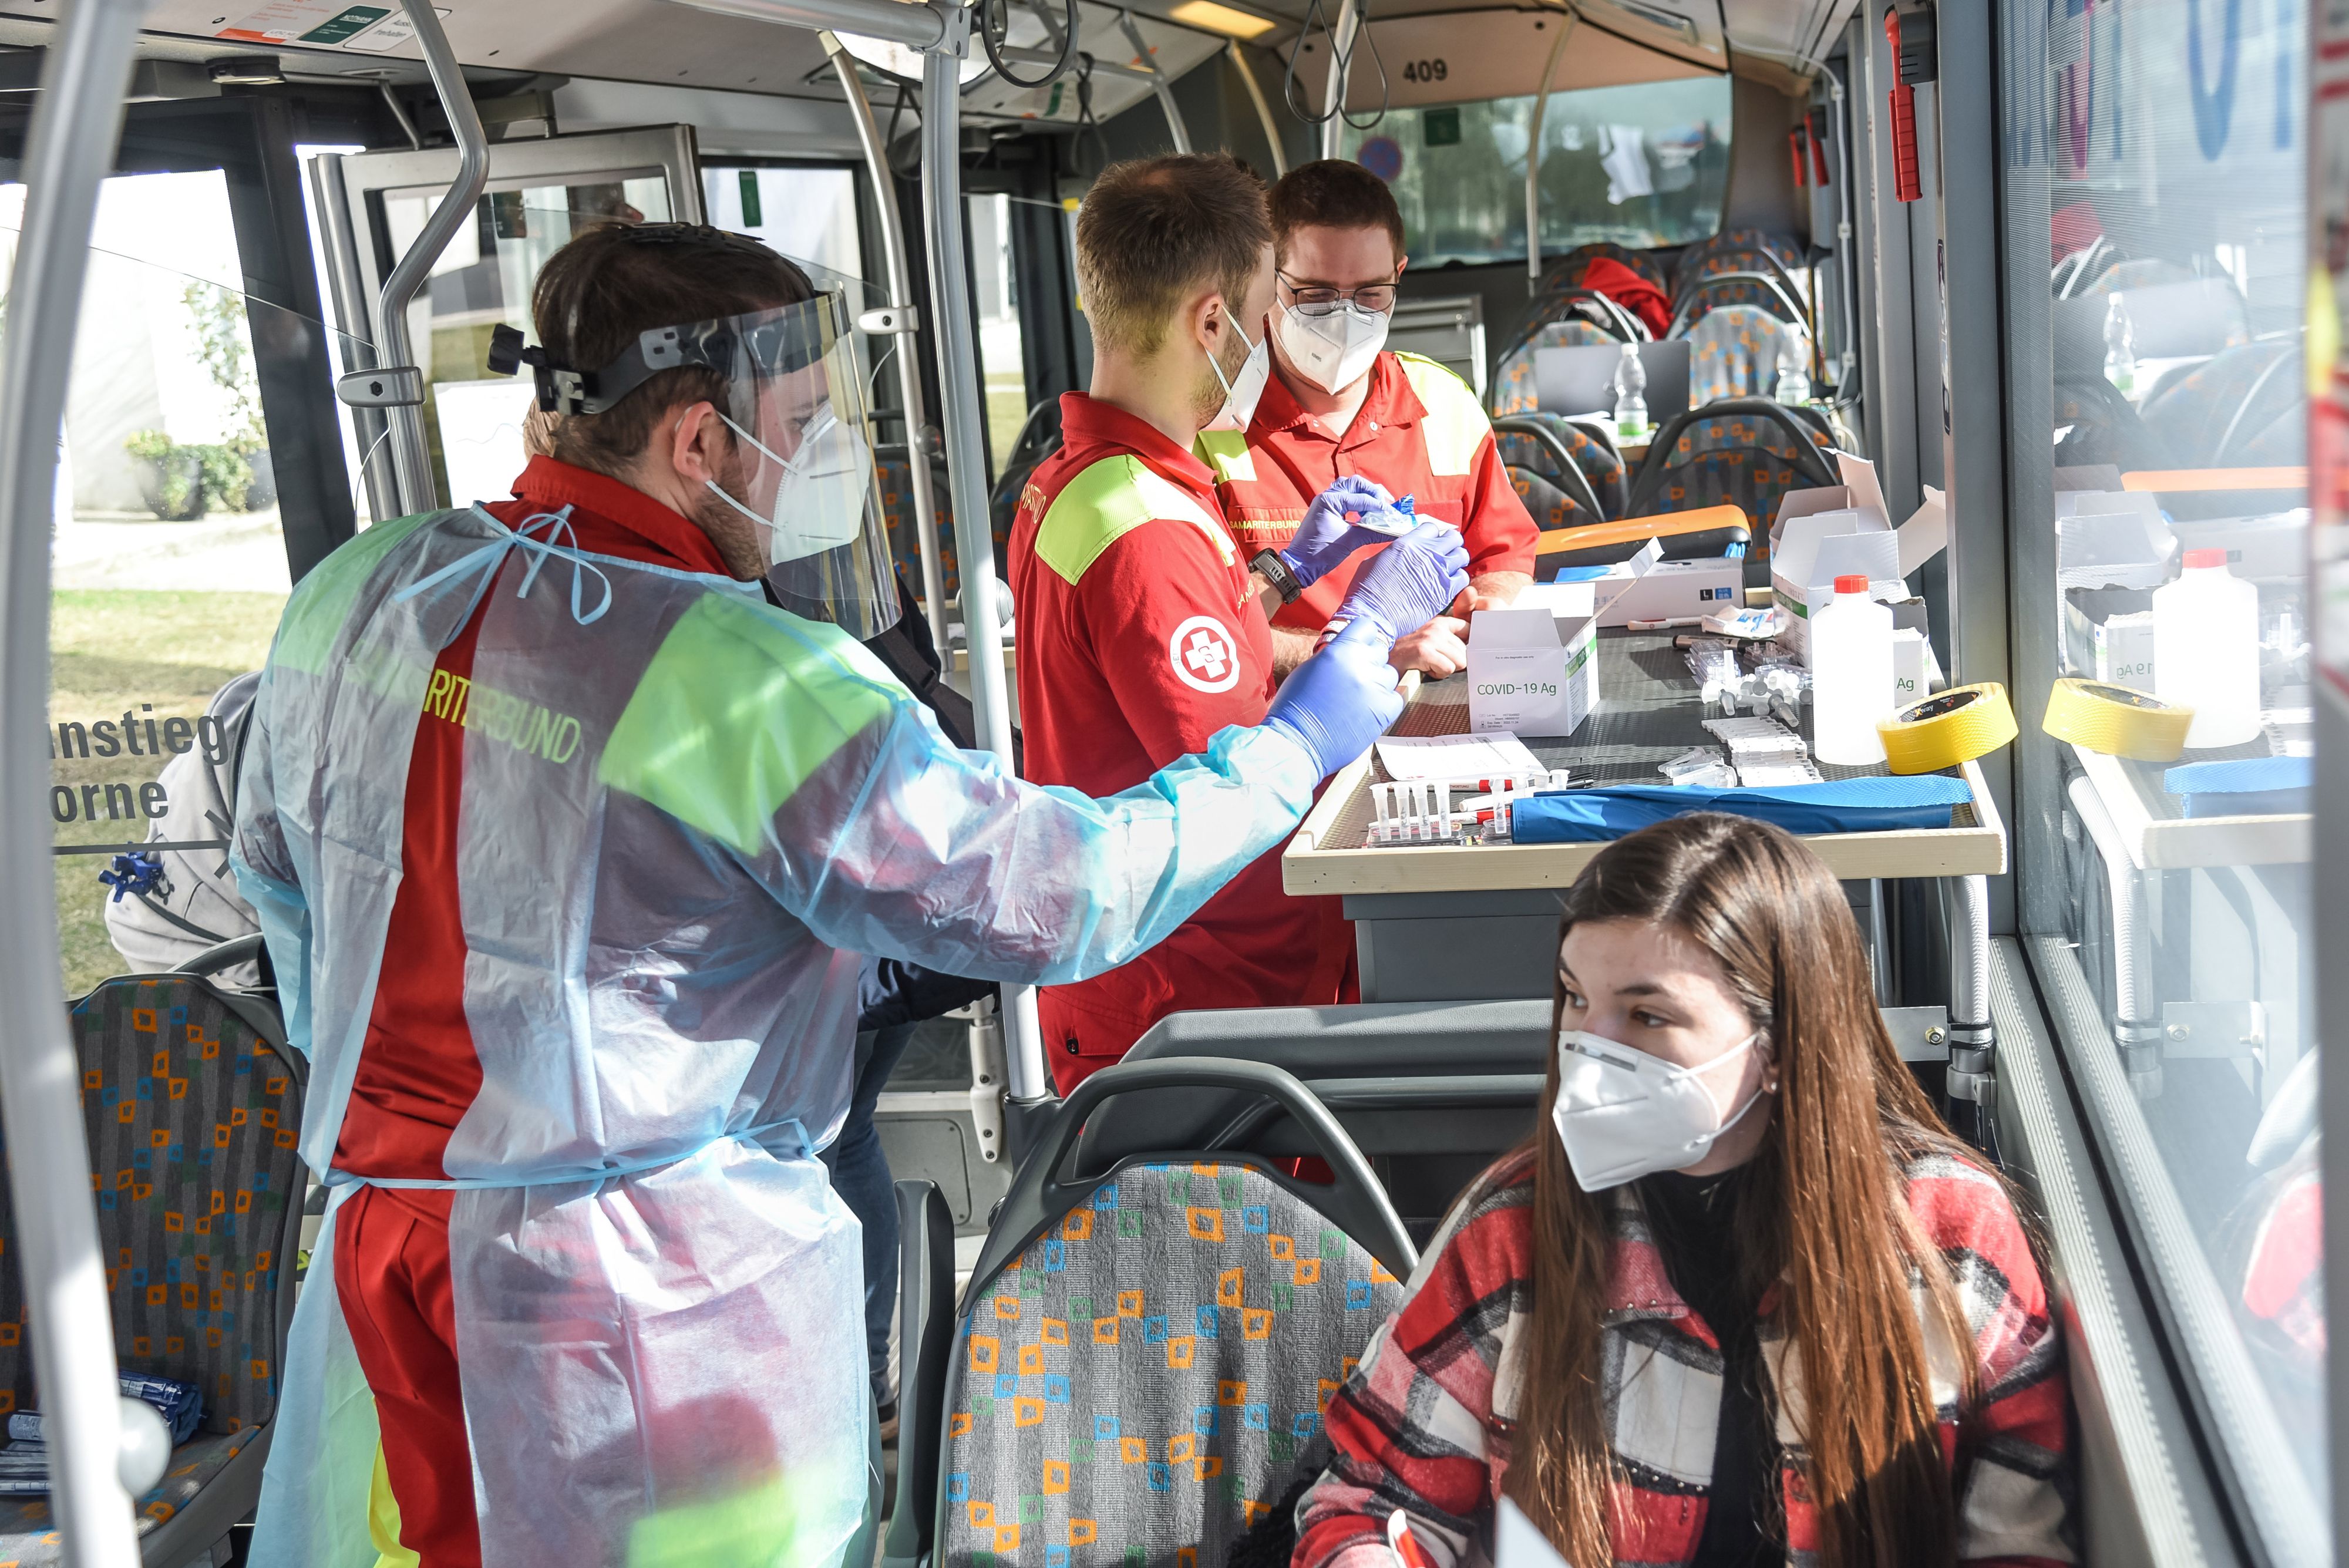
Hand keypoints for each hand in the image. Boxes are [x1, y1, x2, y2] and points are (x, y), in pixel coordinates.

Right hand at [1259, 619, 1406, 778]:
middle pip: (1381, 651)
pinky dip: (1385, 702)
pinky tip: (1367, 709)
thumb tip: (1353, 650)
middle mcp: (1360, 664)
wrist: (1297, 741)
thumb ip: (1337, 654)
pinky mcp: (1384, 711)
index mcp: (1340, 649)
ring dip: (1378, 683)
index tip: (1360, 648)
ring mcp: (1374, 688)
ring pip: (1390, 674)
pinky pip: (1397, 697)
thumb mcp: (1312, 667)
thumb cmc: (1296, 707)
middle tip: (1356, 678)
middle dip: (1370, 662)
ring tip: (1358, 698)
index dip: (1363, 638)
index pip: (1367, 627)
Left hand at [1280, 475, 1405, 586]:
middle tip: (1387, 503)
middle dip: (1373, 491)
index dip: (1379, 505)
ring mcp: (1324, 501)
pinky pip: (1343, 497)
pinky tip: (1364, 511)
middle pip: (1355, 483)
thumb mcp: (1349, 542)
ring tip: (1377, 505)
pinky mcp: (1325, 510)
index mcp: (1330, 501)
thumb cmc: (1320, 553)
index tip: (1393, 514)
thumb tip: (1394, 531)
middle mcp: (1326, 496)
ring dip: (1364, 493)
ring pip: (1348, 487)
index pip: (1361, 497)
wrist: (1300, 565)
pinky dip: (1356, 500)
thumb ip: (1372, 533)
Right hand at [1330, 521, 1468, 644]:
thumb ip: (1394, 551)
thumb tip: (1402, 551)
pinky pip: (1463, 578)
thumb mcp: (1375, 560)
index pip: (1432, 528)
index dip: (1431, 536)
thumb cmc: (1367, 591)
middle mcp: (1426, 553)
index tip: (1429, 544)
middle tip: (1443, 555)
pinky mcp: (1445, 591)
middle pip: (1453, 538)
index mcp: (1408, 543)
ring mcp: (1438, 572)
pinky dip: (1458, 579)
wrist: (1373, 616)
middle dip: (1449, 545)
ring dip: (1455, 561)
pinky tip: (1448, 585)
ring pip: (1462, 556)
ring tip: (1447, 570)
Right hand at [1388, 615, 1468, 677]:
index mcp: (1439, 622)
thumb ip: (1449, 641)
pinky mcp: (1424, 652)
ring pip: (1460, 662)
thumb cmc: (1409, 654)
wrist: (1385, 658)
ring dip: (1445, 669)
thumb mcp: (1430, 640)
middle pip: (1465, 652)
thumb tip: (1471, 650)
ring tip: (1430, 665)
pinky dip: (1438, 674)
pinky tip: (1426, 669)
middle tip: (1435, 661)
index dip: (1468, 644)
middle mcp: (1436, 627)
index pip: (1468, 629)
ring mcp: (1430, 639)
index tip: (1459, 652)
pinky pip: (1448, 669)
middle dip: (1452, 662)